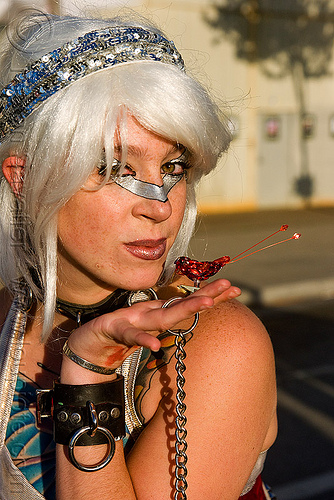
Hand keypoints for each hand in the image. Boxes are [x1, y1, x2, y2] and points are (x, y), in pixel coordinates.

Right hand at [65, 279, 240, 371]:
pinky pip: (130, 337)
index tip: (234, 288)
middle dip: (205, 296)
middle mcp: (147, 314)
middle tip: (228, 286)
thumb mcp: (145, 331)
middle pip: (180, 306)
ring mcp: (132, 321)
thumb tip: (186, 317)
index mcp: (156, 315)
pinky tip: (155, 346)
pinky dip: (142, 341)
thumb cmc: (116, 336)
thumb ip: (163, 322)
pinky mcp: (114, 331)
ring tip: (205, 304)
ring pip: (160, 317)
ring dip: (183, 310)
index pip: (187, 304)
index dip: (210, 296)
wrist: (86, 347)